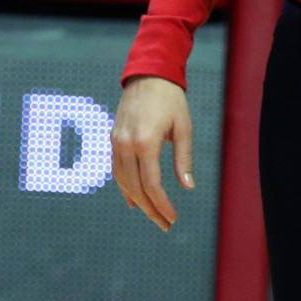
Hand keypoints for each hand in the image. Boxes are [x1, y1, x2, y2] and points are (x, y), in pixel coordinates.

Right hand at [110, 76, 193, 229]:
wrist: (148, 76)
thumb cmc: (171, 100)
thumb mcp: (184, 128)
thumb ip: (184, 159)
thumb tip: (188, 187)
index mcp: (145, 142)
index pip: (152, 184)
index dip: (162, 204)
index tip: (172, 218)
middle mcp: (125, 145)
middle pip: (135, 188)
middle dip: (150, 209)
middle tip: (165, 225)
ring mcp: (116, 143)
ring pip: (123, 182)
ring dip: (137, 202)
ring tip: (153, 216)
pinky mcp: (113, 140)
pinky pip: (117, 170)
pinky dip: (125, 187)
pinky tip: (134, 200)